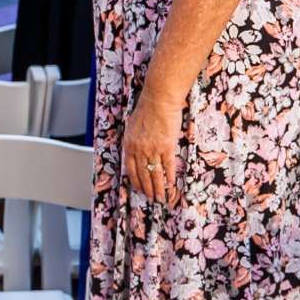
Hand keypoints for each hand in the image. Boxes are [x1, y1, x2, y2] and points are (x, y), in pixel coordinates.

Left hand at [121, 89, 183, 206]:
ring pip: (154, 173)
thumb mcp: (132, 127)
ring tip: (161, 197)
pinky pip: (167, 166)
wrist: (159, 100)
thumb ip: (133, 141)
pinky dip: (169, 176)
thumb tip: (135, 150)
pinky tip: (170, 185)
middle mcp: (139, 149)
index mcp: (129, 145)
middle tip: (151, 198)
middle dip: (147, 188)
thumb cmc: (146, 110)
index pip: (131, 168)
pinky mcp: (166, 146)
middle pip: (142, 174)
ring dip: (158, 188)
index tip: (139, 189)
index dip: (135, 181)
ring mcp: (152, 149)